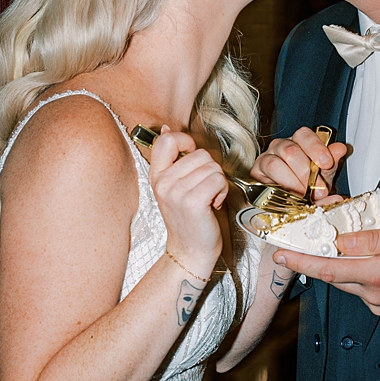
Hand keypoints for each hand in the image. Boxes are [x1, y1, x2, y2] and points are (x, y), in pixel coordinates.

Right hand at [147, 128, 227, 278]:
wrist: (190, 251)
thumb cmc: (188, 219)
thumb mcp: (173, 186)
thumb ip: (172, 159)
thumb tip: (166, 129)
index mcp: (156, 176)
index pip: (166, 140)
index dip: (186, 142)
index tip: (192, 158)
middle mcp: (163, 182)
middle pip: (200, 153)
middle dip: (210, 170)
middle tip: (204, 190)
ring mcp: (176, 192)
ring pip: (212, 167)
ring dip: (218, 182)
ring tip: (209, 198)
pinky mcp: (193, 202)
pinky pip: (218, 179)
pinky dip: (222, 191)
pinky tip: (214, 204)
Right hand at [253, 127, 349, 198]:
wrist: (290, 202)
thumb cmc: (307, 185)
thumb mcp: (324, 176)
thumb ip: (332, 164)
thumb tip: (340, 149)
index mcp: (299, 142)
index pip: (304, 135)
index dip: (316, 148)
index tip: (326, 163)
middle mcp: (281, 146)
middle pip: (290, 150)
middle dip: (306, 172)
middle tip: (317, 189)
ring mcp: (267, 158)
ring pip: (275, 163)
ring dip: (291, 182)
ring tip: (302, 194)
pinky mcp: (256, 172)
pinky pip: (263, 178)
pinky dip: (277, 187)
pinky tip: (287, 195)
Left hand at [274, 223, 379, 316]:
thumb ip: (373, 239)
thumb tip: (342, 241)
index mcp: (378, 275)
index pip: (329, 270)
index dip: (301, 263)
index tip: (281, 255)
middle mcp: (375, 295)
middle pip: (334, 276)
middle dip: (316, 260)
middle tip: (302, 244)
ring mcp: (379, 304)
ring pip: (349, 282)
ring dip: (342, 266)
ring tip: (346, 246)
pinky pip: (362, 289)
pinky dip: (358, 274)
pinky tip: (370, 262)